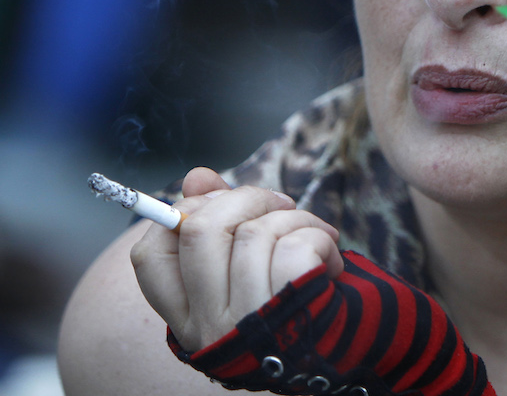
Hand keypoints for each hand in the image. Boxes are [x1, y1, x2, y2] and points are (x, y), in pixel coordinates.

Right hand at [130, 167, 342, 351]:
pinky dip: (317, 237)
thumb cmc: (288, 299)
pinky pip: (294, 251)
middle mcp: (207, 325)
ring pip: (255, 234)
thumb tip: (197, 175)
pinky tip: (329, 256)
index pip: (150, 256)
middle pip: (200, 230)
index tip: (223, 202)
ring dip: (295, 217)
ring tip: (315, 233)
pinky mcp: (286, 316)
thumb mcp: (247, 266)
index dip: (180, 212)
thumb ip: (219, 220)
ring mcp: (244, 324)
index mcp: (187, 313)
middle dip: (247, 197)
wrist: (340, 349)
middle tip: (280, 205)